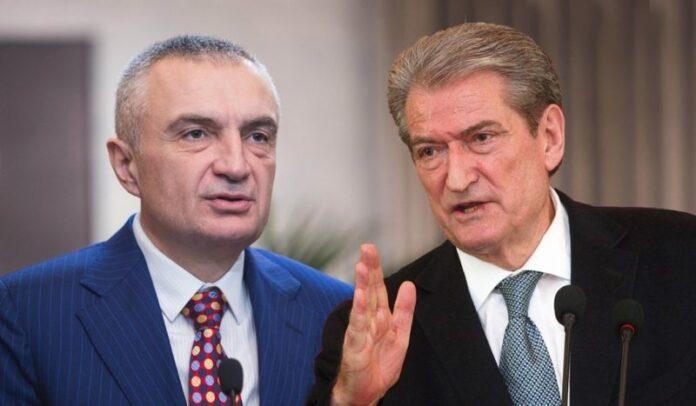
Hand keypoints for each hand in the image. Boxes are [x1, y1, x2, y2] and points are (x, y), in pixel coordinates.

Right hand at [331, 244, 416, 405]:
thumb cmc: (380, 365)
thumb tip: (409, 284)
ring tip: (362, 266)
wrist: (368, 392)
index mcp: (380, 316)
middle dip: (368, 268)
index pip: (378, 287)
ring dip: (361, 284)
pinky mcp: (355, 344)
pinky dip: (359, 310)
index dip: (376, 268)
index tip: (372, 249)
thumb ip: (404, 310)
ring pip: (361, 303)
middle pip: (369, 289)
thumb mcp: (400, 334)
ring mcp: (360, 331)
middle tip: (366, 248)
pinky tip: (360, 295)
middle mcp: (368, 320)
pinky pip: (358, 325)